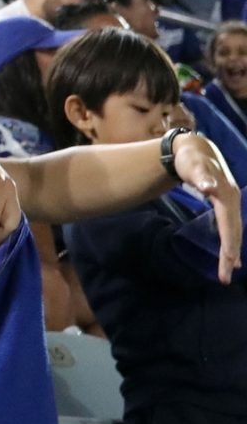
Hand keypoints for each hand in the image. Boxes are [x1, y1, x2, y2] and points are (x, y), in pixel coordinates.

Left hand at [171, 132, 241, 282]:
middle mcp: (233, 200)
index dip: (229, 246)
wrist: (193, 146)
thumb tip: (208, 188)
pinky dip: (230, 239)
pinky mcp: (224, 201)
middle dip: (231, 255)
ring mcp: (230, 201)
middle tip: (224, 278)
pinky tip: (229, 251)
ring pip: (233, 229)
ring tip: (229, 269)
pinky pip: (229, 225)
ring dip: (232, 250)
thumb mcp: (193, 164)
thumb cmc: (190, 157)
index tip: (228, 265)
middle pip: (234, 231)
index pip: (230, 226)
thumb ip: (200, 176)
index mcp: (227, 196)